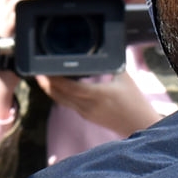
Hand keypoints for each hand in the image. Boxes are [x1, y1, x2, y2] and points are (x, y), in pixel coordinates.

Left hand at [37, 71, 162, 137]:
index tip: (44, 70)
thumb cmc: (135, 102)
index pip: (69, 87)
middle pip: (60, 95)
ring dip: (51, 90)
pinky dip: (61, 95)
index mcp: (96, 95)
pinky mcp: (87, 116)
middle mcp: (87, 106)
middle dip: (47, 84)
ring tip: (43, 77)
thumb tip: (104, 52)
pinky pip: (69, 104)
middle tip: (37, 71)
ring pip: (62, 101)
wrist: (140, 125)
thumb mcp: (124, 79)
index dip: (54, 79)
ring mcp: (86, 113)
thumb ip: (112, 65)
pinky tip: (58, 87)